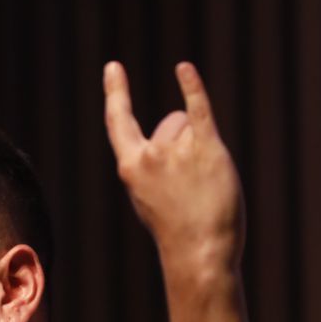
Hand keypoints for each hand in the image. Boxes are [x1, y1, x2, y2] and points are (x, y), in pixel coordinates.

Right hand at [101, 61, 243, 274]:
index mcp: (130, 167)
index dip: (117, 92)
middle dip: (184, 142)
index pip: (119, 121)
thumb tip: (178, 123)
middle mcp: (149, 155)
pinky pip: (199, 109)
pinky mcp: (207, 150)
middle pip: (170, 123)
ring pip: (191, 127)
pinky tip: (183, 69)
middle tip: (190, 184)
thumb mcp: (148, 197)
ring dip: (200, 146)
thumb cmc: (176, 229)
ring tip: (203, 183)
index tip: (113, 67)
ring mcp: (177, 152)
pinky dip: (191, 86)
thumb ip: (152, 163)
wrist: (199, 253)